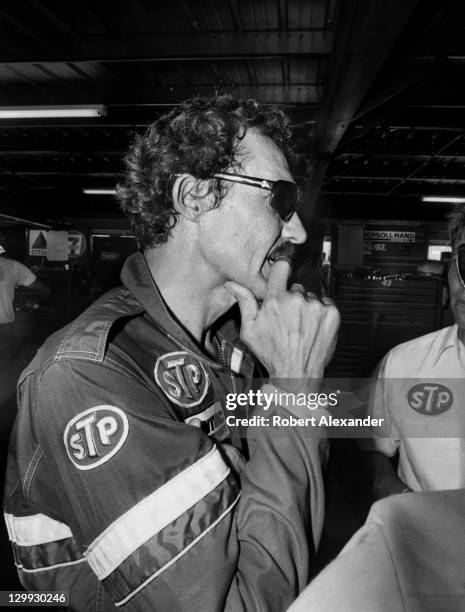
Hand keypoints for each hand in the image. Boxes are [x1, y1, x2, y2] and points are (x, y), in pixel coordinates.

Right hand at [224, 261, 339, 387]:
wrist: (297, 373)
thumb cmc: (272, 354)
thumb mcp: (250, 330)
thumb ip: (244, 302)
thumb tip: (232, 284)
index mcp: (276, 300)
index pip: (282, 267)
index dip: (281, 271)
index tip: (282, 275)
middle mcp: (297, 300)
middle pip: (296, 287)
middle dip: (292, 299)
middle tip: (289, 319)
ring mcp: (316, 306)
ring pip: (311, 297)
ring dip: (307, 308)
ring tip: (301, 327)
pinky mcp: (332, 313)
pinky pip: (326, 304)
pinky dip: (321, 314)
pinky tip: (313, 328)